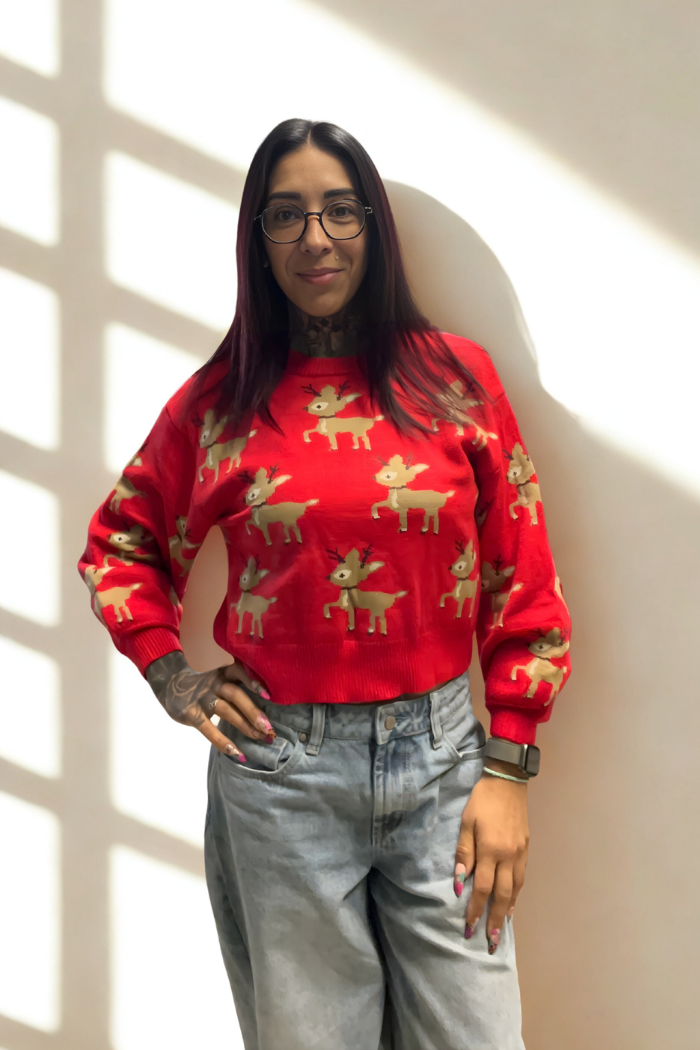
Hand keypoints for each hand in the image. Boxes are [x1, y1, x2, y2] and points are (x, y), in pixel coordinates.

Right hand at [145, 651, 274, 762]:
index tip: (269, 696)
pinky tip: (237, 752)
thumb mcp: (216, 675)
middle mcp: (213, 683)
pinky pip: (209, 729)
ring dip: (245, 725)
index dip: (253, 682)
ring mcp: (201, 698)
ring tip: (261, 737)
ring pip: (227, 711)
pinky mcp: (190, 713)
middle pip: (236, 695)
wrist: (167, 679)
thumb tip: (262, 700)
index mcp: (221, 672)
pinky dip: (223, 742)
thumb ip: (234, 683)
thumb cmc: (199, 680)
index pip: (239, 672)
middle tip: (270, 728)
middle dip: (255, 712)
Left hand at [453, 760, 529, 953]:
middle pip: (502, 896)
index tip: (468, 927)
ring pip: (515, 890)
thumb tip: (459, 881)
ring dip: (507, 911)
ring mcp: (520, 854)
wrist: (508, 781)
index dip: (474, 909)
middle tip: (490, 943)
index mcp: (491, 851)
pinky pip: (522, 878)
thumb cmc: (482, 800)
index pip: (482, 888)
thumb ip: (463, 852)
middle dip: (494, 920)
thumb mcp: (466, 822)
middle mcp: (509, 857)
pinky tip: (511, 903)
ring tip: (501, 929)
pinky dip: (516, 895)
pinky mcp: (526, 848)